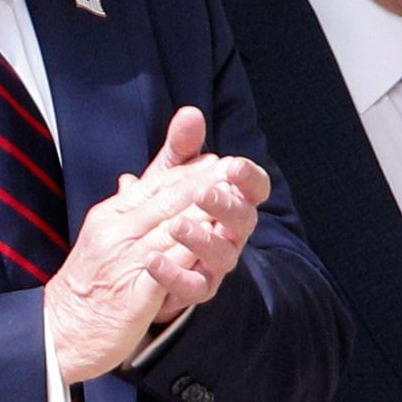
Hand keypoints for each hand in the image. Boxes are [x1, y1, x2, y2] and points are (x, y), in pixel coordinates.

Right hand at [44, 107, 224, 381]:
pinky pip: (167, 269)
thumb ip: (125, 208)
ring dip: (203, 213)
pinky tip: (212, 245)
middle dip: (202, 183)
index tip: (216, 160)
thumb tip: (132, 179)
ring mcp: (124, 262)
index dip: (187, 172)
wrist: (59, 330)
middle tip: (232, 168)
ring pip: (170, 229)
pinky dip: (190, 253)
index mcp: (109, 216)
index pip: (153, 186)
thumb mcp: (102, 236)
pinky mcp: (135, 293)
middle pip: (165, 201)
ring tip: (231, 199)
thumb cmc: (87, 283)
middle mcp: (116, 233)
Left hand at [134, 109, 270, 323]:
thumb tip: (189, 112)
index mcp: (232, 202)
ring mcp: (217, 263)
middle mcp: (232, 233)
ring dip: (200, 239)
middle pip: (243, 220)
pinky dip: (173, 275)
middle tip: (205, 192)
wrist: (147, 262)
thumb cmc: (171, 209)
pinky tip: (151, 261)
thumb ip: (182, 147)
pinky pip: (192, 286)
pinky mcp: (198, 289)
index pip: (254, 188)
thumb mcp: (172, 177)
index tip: (234, 164)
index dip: (249, 177)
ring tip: (176, 225)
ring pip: (221, 254)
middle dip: (226, 205)